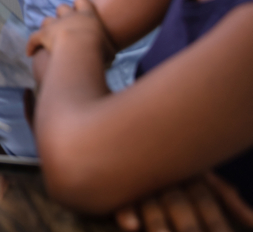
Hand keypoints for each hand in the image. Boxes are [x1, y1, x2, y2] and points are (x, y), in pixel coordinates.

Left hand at [25, 0, 116, 63]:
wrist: (79, 48)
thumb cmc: (98, 49)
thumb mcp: (109, 50)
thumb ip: (107, 49)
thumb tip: (107, 56)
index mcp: (87, 16)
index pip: (82, 1)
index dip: (80, 4)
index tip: (81, 9)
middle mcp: (69, 16)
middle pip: (62, 8)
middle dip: (63, 15)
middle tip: (67, 27)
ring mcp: (54, 24)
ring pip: (47, 20)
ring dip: (48, 27)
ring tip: (49, 37)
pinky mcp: (42, 35)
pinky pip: (33, 38)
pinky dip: (31, 45)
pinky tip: (30, 53)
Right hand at [114, 172, 252, 230]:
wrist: (126, 131)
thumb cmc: (173, 165)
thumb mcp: (201, 176)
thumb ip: (225, 197)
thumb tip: (252, 221)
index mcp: (189, 173)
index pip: (206, 201)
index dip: (216, 223)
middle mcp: (166, 176)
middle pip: (179, 203)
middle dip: (189, 225)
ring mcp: (140, 181)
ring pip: (151, 204)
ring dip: (159, 224)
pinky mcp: (113, 186)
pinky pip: (119, 201)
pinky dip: (126, 213)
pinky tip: (132, 227)